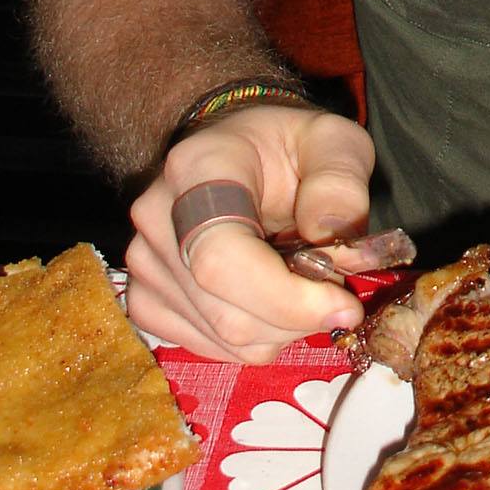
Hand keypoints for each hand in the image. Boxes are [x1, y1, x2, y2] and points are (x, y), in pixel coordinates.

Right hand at [126, 105, 375, 362]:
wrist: (244, 152)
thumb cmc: (290, 148)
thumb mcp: (334, 141)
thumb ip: (340, 182)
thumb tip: (330, 236)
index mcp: (198, 168)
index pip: (221, 258)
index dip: (285, 298)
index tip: (344, 307)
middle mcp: (157, 217)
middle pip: (226, 312)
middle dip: (298, 317)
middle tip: (339, 293)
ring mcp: (144, 263)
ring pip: (223, 337)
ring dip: (283, 330)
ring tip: (304, 285)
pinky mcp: (145, 299)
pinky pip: (208, 347)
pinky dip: (256, 339)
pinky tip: (273, 301)